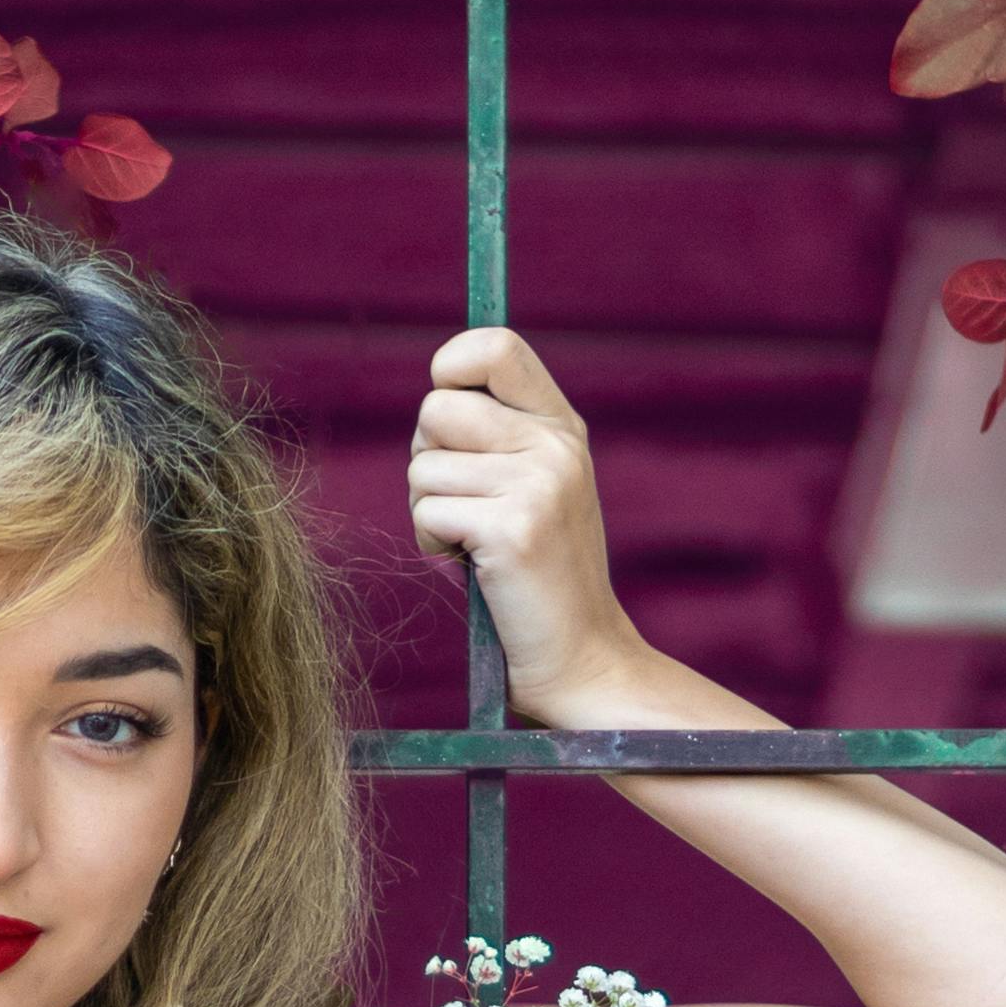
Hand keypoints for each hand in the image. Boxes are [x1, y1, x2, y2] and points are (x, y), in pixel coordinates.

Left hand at [407, 327, 641, 727]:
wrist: (581, 659)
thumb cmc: (539, 580)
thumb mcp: (535, 488)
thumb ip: (499, 437)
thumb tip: (435, 395)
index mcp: (560, 426)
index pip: (495, 347)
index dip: (450, 370)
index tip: (447, 424)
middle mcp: (555, 445)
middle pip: (437, 408)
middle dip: (427, 460)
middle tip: (461, 506)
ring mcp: (538, 484)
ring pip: (423, 466)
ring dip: (427, 512)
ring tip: (471, 545)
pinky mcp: (514, 529)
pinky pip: (428, 512)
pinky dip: (433, 545)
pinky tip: (471, 568)